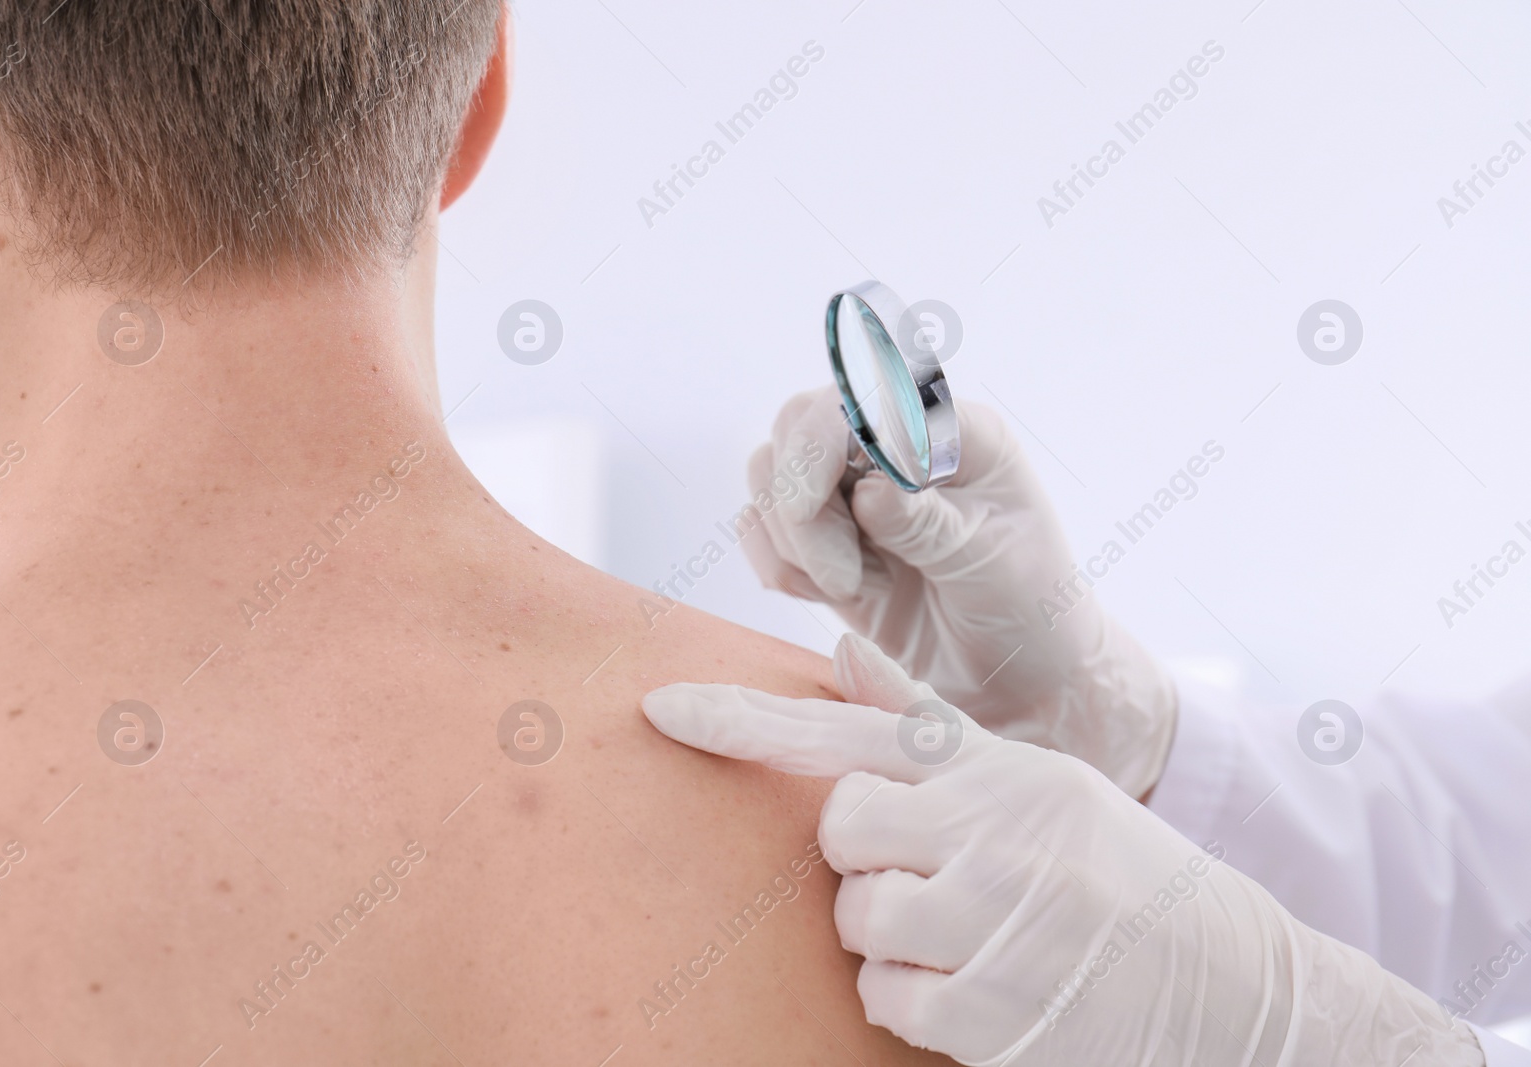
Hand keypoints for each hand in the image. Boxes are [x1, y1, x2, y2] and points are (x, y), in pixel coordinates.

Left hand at [643, 635, 1483, 1066]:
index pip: (853, 731)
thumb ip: (927, 728)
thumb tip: (845, 652)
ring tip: (965, 933)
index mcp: (999, 768)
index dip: (745, 721)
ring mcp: (995, 922)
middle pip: (840, 829)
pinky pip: (885, 998)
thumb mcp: (1036, 780)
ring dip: (888, 934)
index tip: (660, 706)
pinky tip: (975, 987)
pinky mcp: (996, 1011)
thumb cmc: (1115, 871)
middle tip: (927, 875)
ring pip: (858, 918)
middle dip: (864, 859)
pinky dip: (912, 999)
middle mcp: (993, 831)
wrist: (1233, 985)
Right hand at [745, 385, 1175, 797]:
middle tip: (842, 579)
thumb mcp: (994, 563)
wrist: (1018, 680)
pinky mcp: (826, 537)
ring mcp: (857, 490)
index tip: (807, 509)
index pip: (863, 399)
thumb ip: (931, 525)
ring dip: (793, 540)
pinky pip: (760, 527)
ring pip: (770, 474)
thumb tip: (871, 490)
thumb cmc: (1030, 610)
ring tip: (849, 588)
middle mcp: (898, 447)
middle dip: (799, 505)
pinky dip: (779, 563)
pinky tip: (829, 594)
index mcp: (954, 432)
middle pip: (798, 427)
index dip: (820, 445)